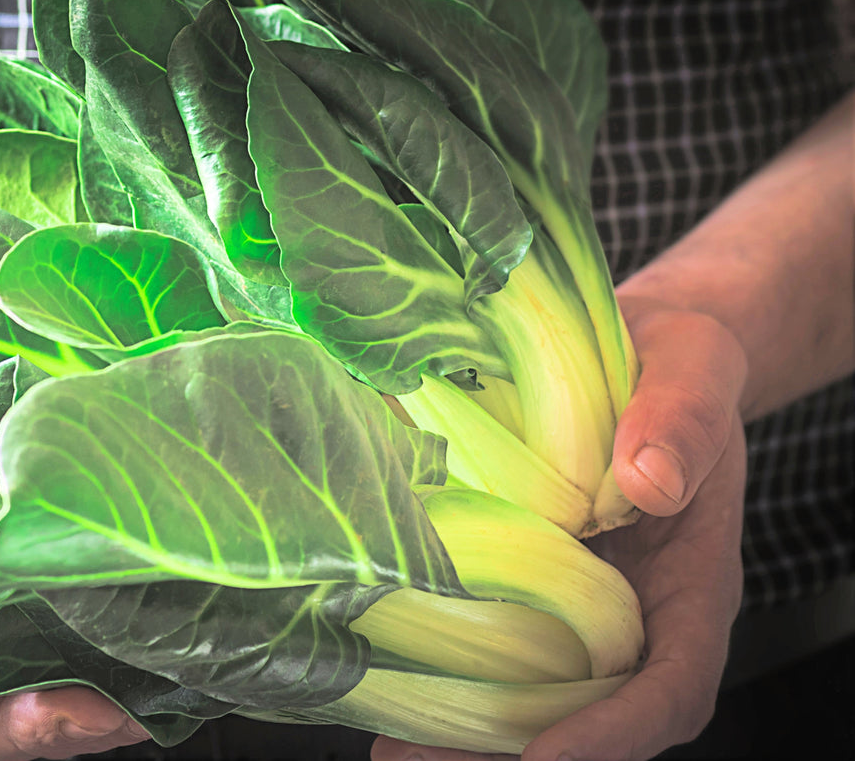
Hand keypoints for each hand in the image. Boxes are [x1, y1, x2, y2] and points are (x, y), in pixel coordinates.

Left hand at [371, 300, 747, 760]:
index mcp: (690, 583)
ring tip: (390, 751)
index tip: (546, 754)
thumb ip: (683, 420)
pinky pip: (490, 637)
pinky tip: (377, 669)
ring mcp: (573, 604)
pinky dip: (441, 663)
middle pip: (587, 715)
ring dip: (465, 732)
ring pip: (532, 693)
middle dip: (512, 753)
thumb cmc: (680, 365)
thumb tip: (646, 482)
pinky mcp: (522, 579)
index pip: (671, 685)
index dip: (614, 731)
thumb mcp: (695, 369)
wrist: (641, 352)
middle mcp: (631, 611)